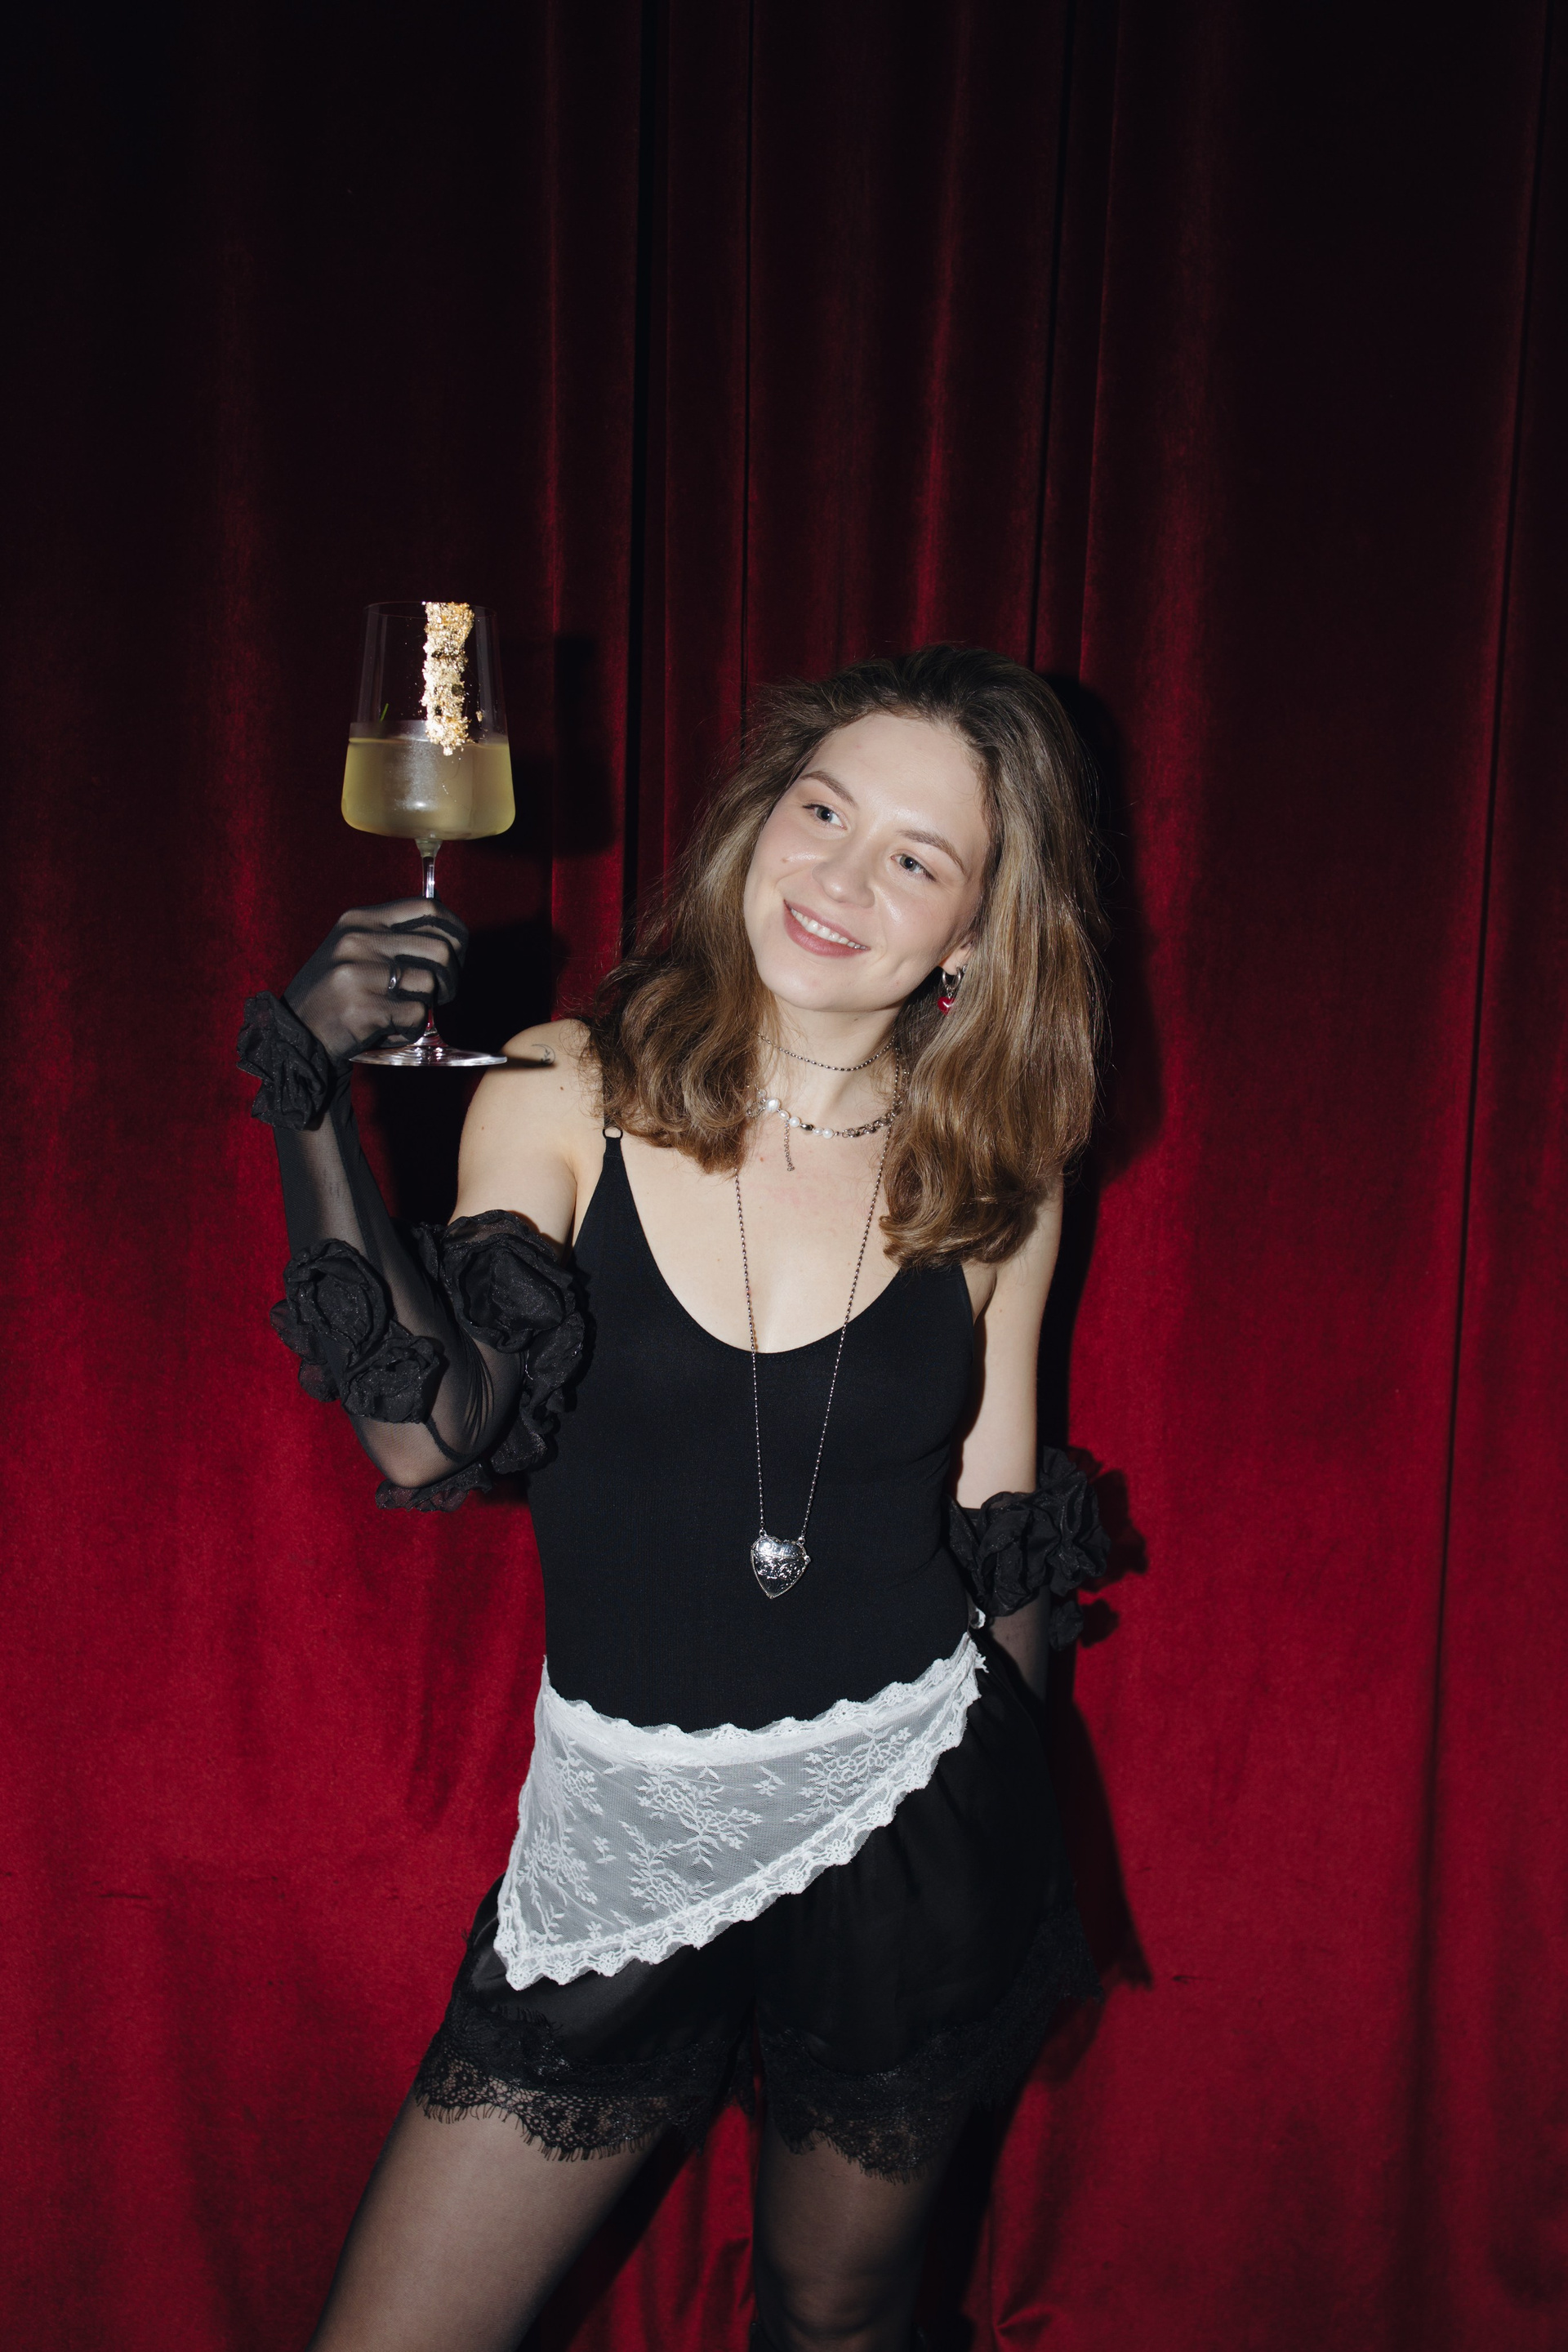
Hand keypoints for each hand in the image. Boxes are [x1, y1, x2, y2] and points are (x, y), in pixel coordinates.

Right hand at [283, 900, 468, 1063]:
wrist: (295, 1033)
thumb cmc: (335, 992)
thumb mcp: (355, 948)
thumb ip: (393, 937)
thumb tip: (449, 934)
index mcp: (360, 919)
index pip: (427, 908)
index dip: (455, 930)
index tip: (458, 952)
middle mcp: (358, 940)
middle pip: (439, 949)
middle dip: (451, 976)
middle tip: (441, 994)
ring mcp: (358, 973)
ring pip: (429, 985)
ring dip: (426, 1006)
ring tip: (402, 1012)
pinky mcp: (362, 1008)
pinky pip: (415, 1016)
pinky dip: (410, 1029)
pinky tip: (390, 1030)